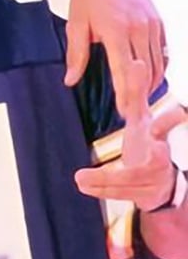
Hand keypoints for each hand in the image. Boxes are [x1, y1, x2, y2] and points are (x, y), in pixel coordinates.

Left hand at [64, 0, 166, 116]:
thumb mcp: (76, 25)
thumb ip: (76, 55)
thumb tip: (70, 81)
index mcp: (117, 30)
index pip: (124, 70)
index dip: (126, 94)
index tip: (125, 113)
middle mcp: (138, 28)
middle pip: (145, 71)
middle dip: (141, 96)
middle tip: (136, 116)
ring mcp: (151, 24)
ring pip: (157, 63)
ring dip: (151, 85)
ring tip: (142, 102)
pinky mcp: (157, 20)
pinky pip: (163, 51)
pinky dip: (159, 68)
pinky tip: (150, 80)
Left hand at [74, 61, 184, 212]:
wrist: (159, 183)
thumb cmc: (149, 144)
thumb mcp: (141, 119)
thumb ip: (136, 94)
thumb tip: (136, 63)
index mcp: (158, 134)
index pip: (165, 123)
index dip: (170, 118)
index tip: (178, 113)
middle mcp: (160, 157)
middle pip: (159, 156)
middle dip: (155, 155)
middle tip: (153, 148)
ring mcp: (153, 178)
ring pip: (129, 179)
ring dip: (105, 179)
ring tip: (80, 178)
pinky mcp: (143, 195)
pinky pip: (119, 193)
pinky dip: (99, 188)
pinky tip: (81, 184)